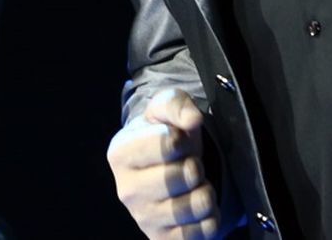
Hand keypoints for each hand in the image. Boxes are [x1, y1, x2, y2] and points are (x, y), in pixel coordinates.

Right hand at [105, 88, 220, 239]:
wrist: (165, 169)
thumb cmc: (166, 135)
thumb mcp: (167, 108)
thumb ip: (177, 105)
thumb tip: (192, 119)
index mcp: (120, 153)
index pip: (168, 143)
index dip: (183, 138)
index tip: (178, 141)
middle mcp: (126, 190)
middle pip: (185, 175)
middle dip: (196, 165)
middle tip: (189, 165)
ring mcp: (144, 219)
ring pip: (198, 205)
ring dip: (206, 191)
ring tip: (195, 185)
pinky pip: (204, 231)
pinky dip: (211, 217)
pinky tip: (198, 207)